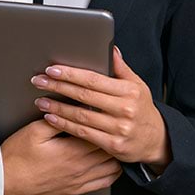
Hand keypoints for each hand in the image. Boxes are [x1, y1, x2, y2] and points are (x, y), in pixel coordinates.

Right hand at [0, 118, 121, 194]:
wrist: (6, 182)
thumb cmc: (18, 156)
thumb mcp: (34, 131)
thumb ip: (57, 119)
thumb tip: (72, 107)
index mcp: (72, 151)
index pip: (100, 132)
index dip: (105, 120)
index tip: (106, 111)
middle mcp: (80, 168)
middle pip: (110, 149)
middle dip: (113, 135)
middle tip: (113, 123)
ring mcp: (80, 181)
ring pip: (113, 167)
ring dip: (115, 153)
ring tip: (112, 140)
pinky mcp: (76, 190)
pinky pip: (105, 183)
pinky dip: (113, 172)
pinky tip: (110, 163)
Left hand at [32, 46, 171, 171]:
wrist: (157, 140)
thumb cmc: (142, 109)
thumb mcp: (137, 85)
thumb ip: (121, 68)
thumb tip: (110, 48)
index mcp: (129, 91)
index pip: (94, 79)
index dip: (71, 74)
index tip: (52, 69)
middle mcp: (124, 109)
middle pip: (84, 96)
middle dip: (58, 87)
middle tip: (38, 81)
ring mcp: (118, 129)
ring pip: (81, 116)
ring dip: (57, 108)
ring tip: (40, 100)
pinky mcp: (112, 145)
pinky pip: (83, 133)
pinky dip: (64, 125)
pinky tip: (51, 118)